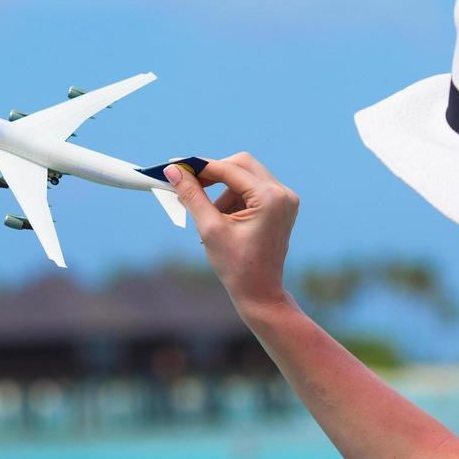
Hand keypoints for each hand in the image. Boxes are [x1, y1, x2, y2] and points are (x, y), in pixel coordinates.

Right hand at [164, 152, 299, 315]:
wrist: (260, 293)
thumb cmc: (236, 266)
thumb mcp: (209, 228)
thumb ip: (192, 195)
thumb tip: (174, 171)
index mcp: (270, 198)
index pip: (229, 169)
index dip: (200, 166)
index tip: (176, 166)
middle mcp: (282, 193)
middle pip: (241, 165)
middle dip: (213, 174)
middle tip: (187, 183)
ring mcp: (285, 199)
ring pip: (245, 177)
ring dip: (222, 190)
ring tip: (209, 217)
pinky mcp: (281, 206)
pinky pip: (253, 190)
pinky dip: (234, 198)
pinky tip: (223, 220)